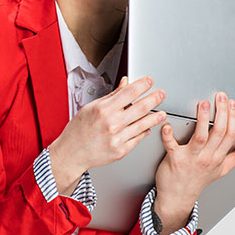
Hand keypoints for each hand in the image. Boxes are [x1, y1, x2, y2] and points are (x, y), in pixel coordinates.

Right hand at [47, 76, 167, 194]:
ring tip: (162, 113)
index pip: (129, 93)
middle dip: (154, 99)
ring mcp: (118, 138)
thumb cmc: (79, 130)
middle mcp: (112, 124)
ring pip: (143, 125)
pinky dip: (144, 131)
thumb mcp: (91, 107)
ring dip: (155, 118)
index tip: (149, 81)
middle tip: (161, 94)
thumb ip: (111, 96)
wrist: (73, 153)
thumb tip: (125, 84)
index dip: (142, 85)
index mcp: (103, 110)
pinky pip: (137, 139)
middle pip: (141, 108)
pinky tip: (147, 127)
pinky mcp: (121, 151)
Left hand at [152, 92, 234, 233]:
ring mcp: (191, 158)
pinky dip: (169, 135)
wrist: (178, 197)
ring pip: (200, 136)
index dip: (233, 117)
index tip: (232, 103)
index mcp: (218, 157)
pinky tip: (169, 125)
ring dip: (202, 119)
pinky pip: (172, 145)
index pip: (230, 135)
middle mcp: (207, 157)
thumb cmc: (197, 181)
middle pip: (219, 132)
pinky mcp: (174, 159)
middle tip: (221, 97)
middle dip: (221, 112)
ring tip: (203, 104)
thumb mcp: (222, 170)